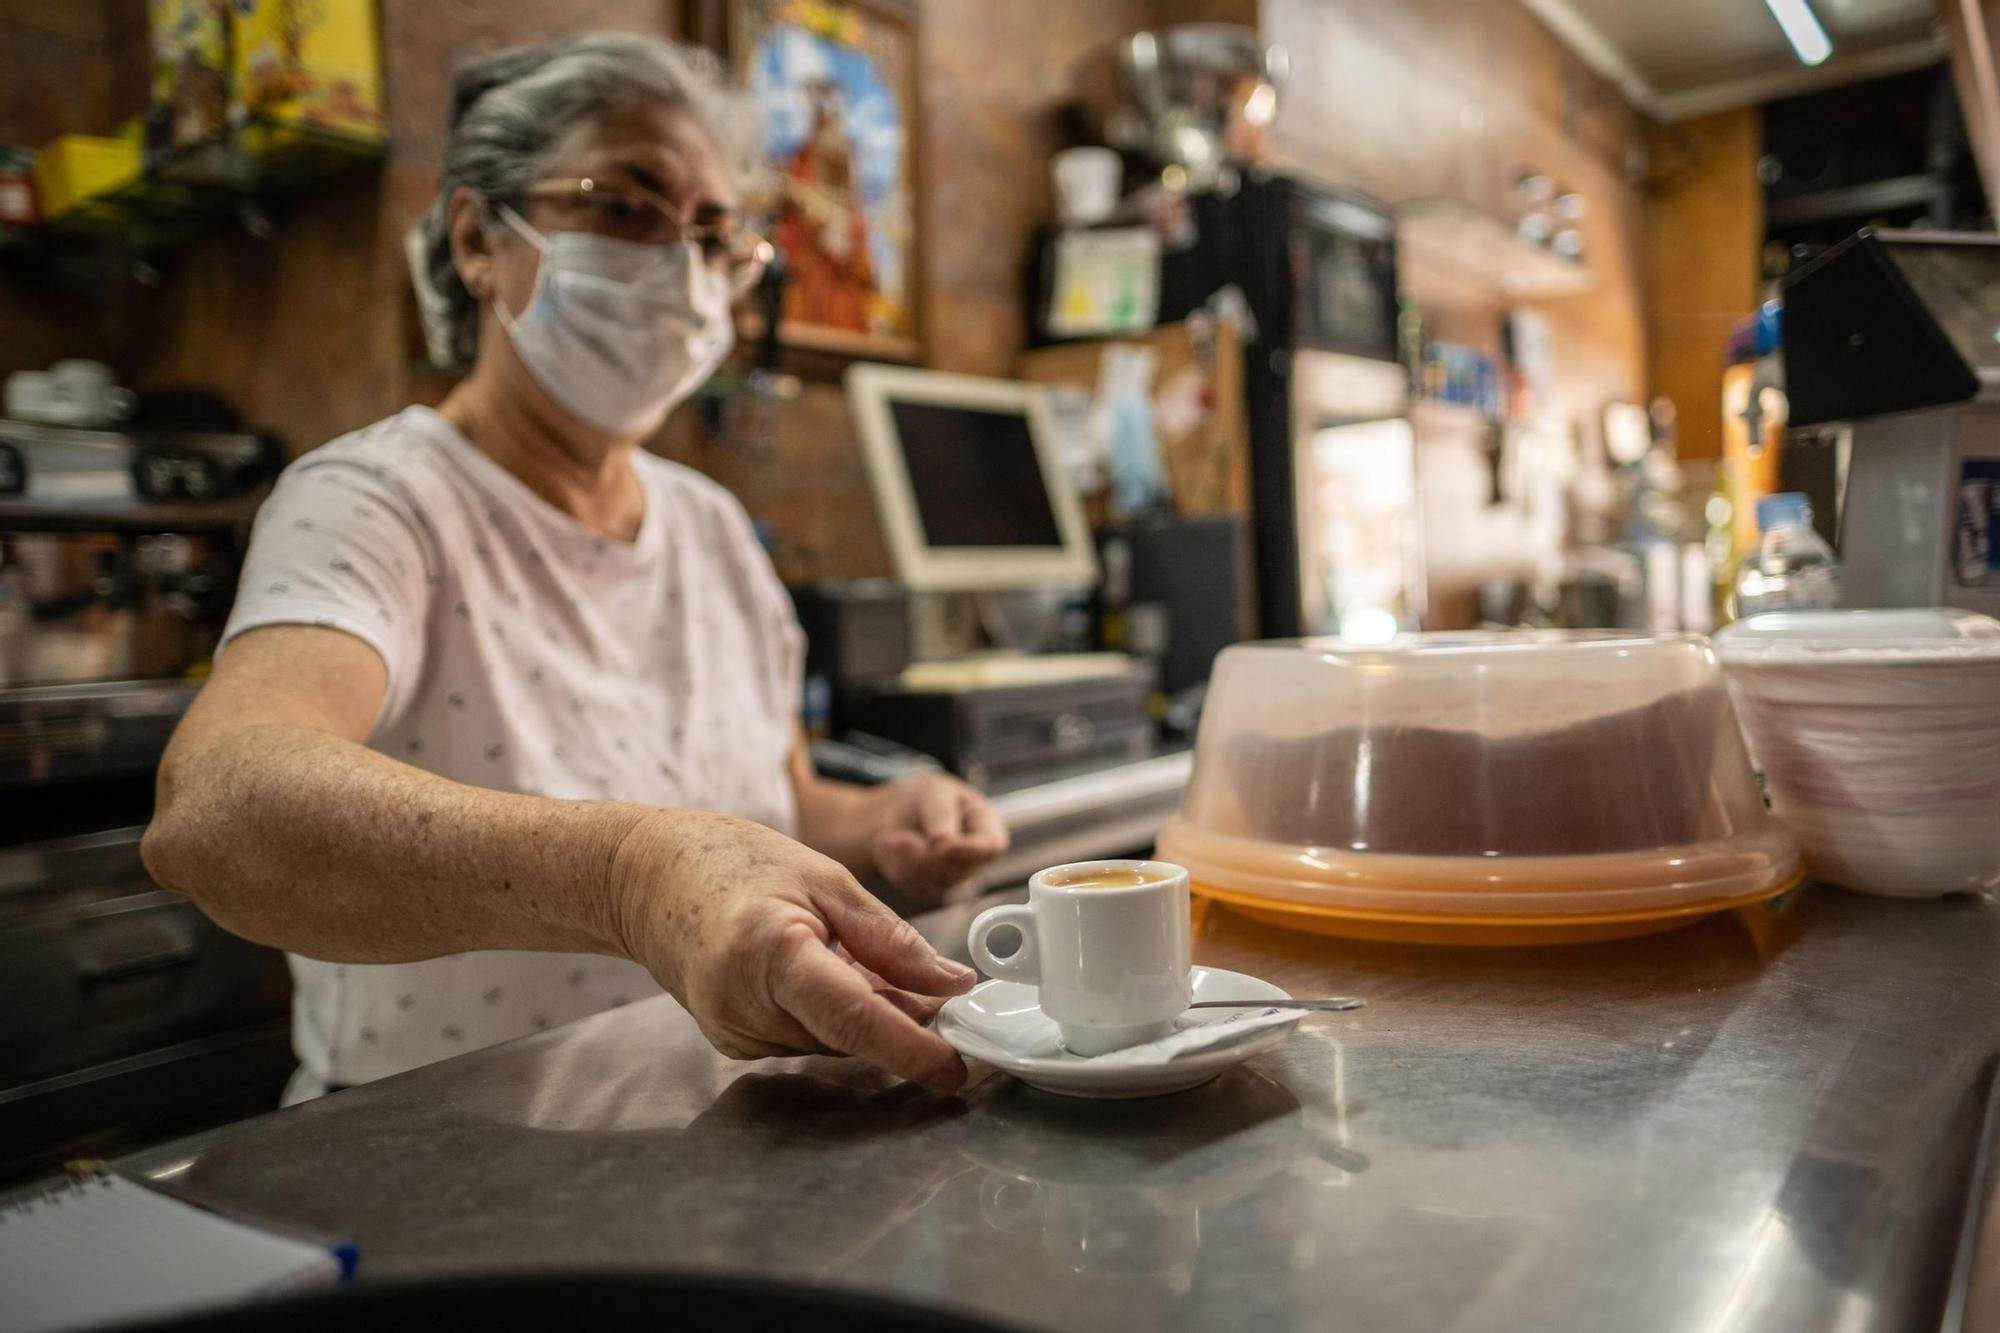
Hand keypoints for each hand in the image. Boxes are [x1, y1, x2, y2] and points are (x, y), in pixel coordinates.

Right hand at [608, 809, 976, 1092]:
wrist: (645, 877)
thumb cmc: (731, 862)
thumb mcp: (826, 879)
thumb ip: (891, 939)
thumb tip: (950, 984)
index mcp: (772, 951)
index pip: (854, 1019)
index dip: (911, 1050)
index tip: (955, 1070)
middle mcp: (744, 1003)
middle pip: (848, 1035)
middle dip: (899, 1022)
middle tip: (936, 992)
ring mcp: (730, 1029)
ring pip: (829, 1042)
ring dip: (863, 1016)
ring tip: (859, 960)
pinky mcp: (729, 1041)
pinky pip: (802, 1038)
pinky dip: (827, 1016)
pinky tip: (821, 975)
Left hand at [868, 774, 1008, 898]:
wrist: (898, 810)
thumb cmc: (926, 797)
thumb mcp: (934, 792)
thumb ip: (941, 814)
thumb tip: (943, 841)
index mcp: (987, 828)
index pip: (991, 847)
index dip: (969, 850)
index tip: (942, 847)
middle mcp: (975, 857)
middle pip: (958, 870)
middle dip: (926, 855)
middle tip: (902, 838)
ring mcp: (953, 876)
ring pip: (933, 882)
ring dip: (908, 860)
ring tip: (895, 838)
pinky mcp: (930, 888)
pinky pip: (914, 887)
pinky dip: (897, 867)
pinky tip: (893, 848)